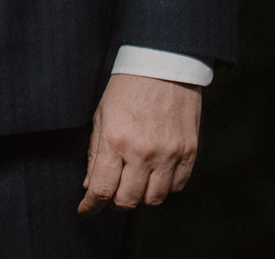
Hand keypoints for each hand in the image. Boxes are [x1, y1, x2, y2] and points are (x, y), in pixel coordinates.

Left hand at [79, 73, 200, 211]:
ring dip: (139, 198)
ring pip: (153, 199)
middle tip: (109, 196)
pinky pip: (176, 187)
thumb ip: (95, 153)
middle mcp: (143, 152)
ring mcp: (169, 153)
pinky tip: (154, 176)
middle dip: (113, 204)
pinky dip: (163, 188)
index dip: (90, 206)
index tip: (85, 210)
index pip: (101, 189)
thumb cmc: (126, 87)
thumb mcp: (101, 115)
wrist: (163, 64)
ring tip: (132, 185)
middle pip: (127, 201)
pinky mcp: (189, 152)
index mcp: (115, 141)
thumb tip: (90, 185)